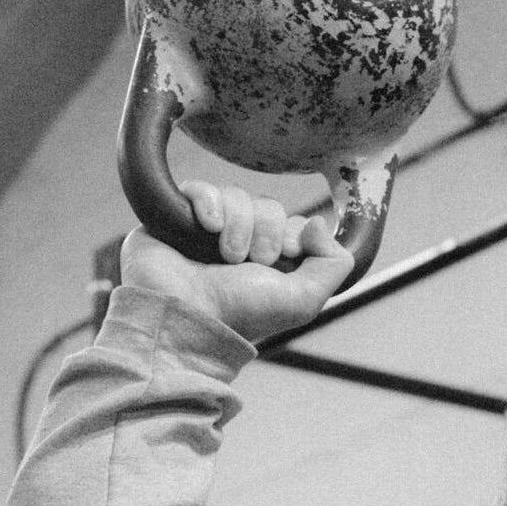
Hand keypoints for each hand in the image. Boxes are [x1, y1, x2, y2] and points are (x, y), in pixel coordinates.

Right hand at [120, 181, 354, 340]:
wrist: (186, 317)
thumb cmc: (241, 313)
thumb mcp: (303, 299)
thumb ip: (332, 264)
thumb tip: (320, 222)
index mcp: (270, 260)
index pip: (293, 222)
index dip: (293, 234)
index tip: (283, 257)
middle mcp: (241, 242)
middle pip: (268, 206)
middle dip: (266, 231)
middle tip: (251, 261)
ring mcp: (206, 229)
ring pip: (237, 195)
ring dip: (239, 224)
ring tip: (226, 256)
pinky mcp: (174, 217)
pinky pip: (199, 188)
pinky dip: (209, 202)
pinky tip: (208, 227)